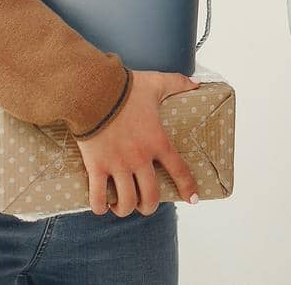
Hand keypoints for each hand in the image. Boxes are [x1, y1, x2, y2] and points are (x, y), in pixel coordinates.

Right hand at [74, 69, 200, 215]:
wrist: (93, 90)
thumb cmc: (125, 88)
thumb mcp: (156, 83)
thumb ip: (178, 83)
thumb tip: (197, 82)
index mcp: (157, 141)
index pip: (179, 170)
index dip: (187, 187)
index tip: (192, 200)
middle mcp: (140, 158)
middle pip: (150, 196)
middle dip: (149, 207)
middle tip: (145, 205)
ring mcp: (118, 165)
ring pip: (127, 202)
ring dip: (126, 209)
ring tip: (122, 206)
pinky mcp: (96, 166)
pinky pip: (99, 197)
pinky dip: (101, 206)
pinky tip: (102, 206)